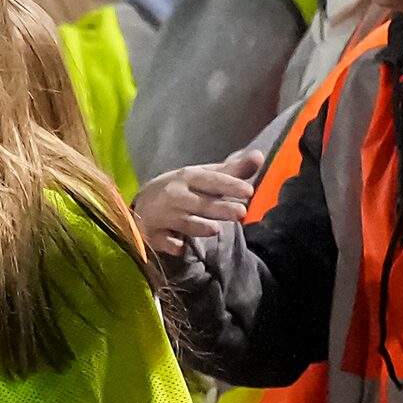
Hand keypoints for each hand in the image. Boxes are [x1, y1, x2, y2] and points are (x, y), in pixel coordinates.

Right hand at [132, 152, 263, 257]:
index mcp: (187, 178)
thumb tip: (259, 156)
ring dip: (196, 226)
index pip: (210, 180)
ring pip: (183, 222)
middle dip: (219, 208)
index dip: (228, 184)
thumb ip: (232, 170)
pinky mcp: (154, 234)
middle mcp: (175, 195)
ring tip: (215, 229)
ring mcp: (163, 215)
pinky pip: (162, 240)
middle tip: (242, 212)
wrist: (143, 206)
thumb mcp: (203, 177)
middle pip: (200, 203)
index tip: (248, 191)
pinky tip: (177, 247)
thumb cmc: (181, 190)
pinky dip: (169, 243)